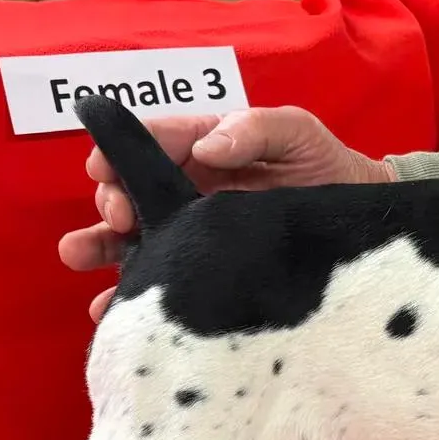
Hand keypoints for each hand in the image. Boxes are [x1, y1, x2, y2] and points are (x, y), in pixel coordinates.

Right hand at [59, 106, 392, 322]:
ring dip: (101, 246)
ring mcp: (196, 233)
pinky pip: (164, 281)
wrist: (360, 224)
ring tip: (78, 257)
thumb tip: (206, 148)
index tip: (105, 172)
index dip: (120, 153)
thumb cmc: (329, 168)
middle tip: (117, 220)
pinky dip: (133, 295)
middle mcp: (191, 190)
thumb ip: (255, 128)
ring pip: (134, 238)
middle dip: (113, 201)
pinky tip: (112, 310)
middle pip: (133, 190)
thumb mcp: (299, 134)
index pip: (151, 143)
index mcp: (206, 148)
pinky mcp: (206, 270)